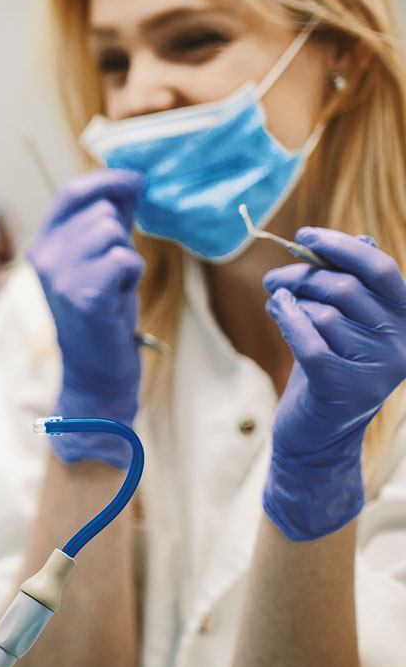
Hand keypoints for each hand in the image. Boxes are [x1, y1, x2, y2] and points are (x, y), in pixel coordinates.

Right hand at [28, 169, 146, 465]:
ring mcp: (60, 276)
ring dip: (126, 258)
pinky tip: (118, 297)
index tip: (136, 179)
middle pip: (100, 213)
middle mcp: (43, 256)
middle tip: (112, 271)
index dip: (107, 181)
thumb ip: (108, 219)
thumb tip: (131, 180)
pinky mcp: (83, 294)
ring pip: (113, 234)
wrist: (94, 372)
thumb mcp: (96, 260)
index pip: (71, 193)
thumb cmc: (101, 314)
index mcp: (42, 244)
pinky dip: (131, 276)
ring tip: (114, 285)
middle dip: (120, 236)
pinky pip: (125, 260)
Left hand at [261, 228, 405, 540]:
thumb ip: (354, 285)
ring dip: (290, 301)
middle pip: (344, 288)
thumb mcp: (346, 323)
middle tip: (273, 279)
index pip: (381, 270)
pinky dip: (288, 319)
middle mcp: (401, 344)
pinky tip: (277, 311)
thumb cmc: (328, 368)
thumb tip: (362, 238)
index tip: (307, 233)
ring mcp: (378, 370)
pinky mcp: (346, 388)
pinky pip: (310, 340)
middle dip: (301, 276)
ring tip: (277, 305)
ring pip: (323, 312)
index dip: (343, 247)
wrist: (317, 434)